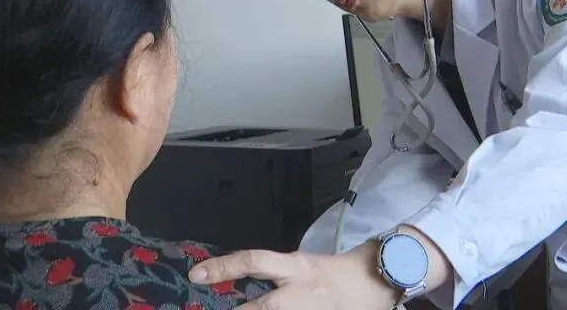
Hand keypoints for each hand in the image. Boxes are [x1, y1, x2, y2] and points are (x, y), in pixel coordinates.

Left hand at [189, 242, 398, 309]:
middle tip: (207, 309)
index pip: (254, 261)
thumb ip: (271, 273)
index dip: (223, 267)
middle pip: (261, 307)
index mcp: (294, 267)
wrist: (371, 285)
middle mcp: (299, 292)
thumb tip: (236, 281)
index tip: (195, 274)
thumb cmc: (331, 272)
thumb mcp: (299, 265)